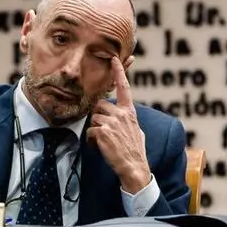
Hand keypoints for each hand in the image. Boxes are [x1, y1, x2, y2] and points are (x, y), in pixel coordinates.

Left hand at [86, 57, 150, 193]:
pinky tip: (99, 146)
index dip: (119, 72)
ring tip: (103, 140)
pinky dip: (91, 139)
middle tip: (103, 129)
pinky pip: (90, 130)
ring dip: (94, 129)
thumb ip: (128, 119)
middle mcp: (122, 114)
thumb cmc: (135, 150)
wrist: (134, 166)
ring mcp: (112, 122)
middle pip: (100, 105)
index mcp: (130, 112)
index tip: (114, 59)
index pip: (124, 88)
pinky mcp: (103, 131)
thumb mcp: (136, 130)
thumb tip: (123, 116)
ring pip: (93, 118)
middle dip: (98, 116)